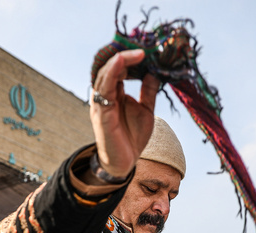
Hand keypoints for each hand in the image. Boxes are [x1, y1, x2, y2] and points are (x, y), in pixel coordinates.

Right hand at [89, 50, 159, 181]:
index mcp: (115, 92)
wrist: (124, 163)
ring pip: (105, 73)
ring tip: (136, 52)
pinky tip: (121, 62)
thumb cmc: (132, 137)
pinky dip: (112, 72)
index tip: (147, 49)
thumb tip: (154, 72)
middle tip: (143, 46)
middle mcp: (105, 94)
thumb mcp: (146, 110)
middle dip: (125, 54)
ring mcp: (101, 101)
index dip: (131, 57)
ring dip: (120, 59)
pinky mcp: (101, 111)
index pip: (119, 67)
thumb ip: (148, 92)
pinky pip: (103, 87)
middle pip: (111, 66)